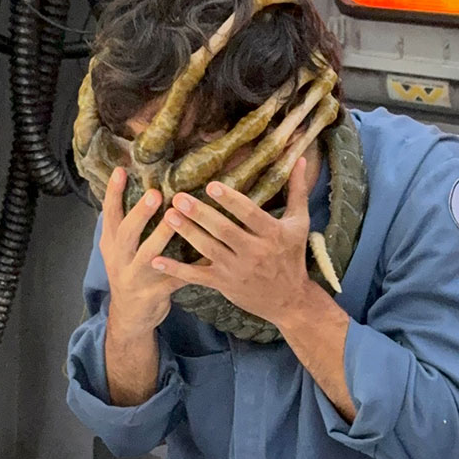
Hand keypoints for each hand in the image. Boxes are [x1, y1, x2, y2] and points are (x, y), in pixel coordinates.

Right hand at [100, 168, 175, 335]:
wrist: (129, 317)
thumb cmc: (130, 273)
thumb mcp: (119, 251)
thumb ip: (126, 226)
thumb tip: (143, 189)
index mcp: (111, 245)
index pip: (109, 216)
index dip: (113, 194)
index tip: (120, 171)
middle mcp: (120, 260)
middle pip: (126, 234)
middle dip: (140, 213)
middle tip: (155, 193)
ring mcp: (135, 278)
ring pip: (148, 256)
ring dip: (161, 236)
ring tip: (175, 218)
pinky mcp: (153, 294)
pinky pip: (174, 279)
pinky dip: (189, 268)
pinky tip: (206, 256)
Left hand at [152, 157, 312, 329]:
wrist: (289, 300)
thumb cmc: (293, 256)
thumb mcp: (300, 223)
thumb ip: (298, 190)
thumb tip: (301, 158)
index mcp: (273, 234)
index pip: (249, 214)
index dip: (231, 201)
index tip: (211, 186)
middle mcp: (255, 252)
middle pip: (224, 231)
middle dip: (200, 214)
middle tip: (178, 198)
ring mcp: (237, 270)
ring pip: (208, 249)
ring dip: (187, 232)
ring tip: (168, 215)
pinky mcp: (224, 284)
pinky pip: (197, 276)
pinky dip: (176, 270)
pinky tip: (157, 259)